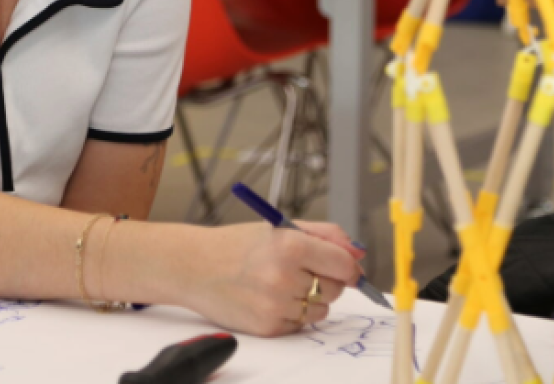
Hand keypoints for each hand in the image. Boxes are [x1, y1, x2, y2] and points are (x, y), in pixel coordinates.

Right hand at [183, 224, 360, 335]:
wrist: (195, 267)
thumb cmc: (239, 245)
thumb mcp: (281, 227)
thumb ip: (325, 235)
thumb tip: (358, 252)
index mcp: (291, 245)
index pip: (343, 265)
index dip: (349, 267)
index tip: (347, 268)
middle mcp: (284, 277)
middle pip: (335, 289)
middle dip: (327, 280)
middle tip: (304, 271)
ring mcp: (275, 305)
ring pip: (321, 310)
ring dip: (312, 300)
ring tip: (284, 285)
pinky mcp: (268, 327)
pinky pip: (300, 325)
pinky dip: (293, 314)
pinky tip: (271, 298)